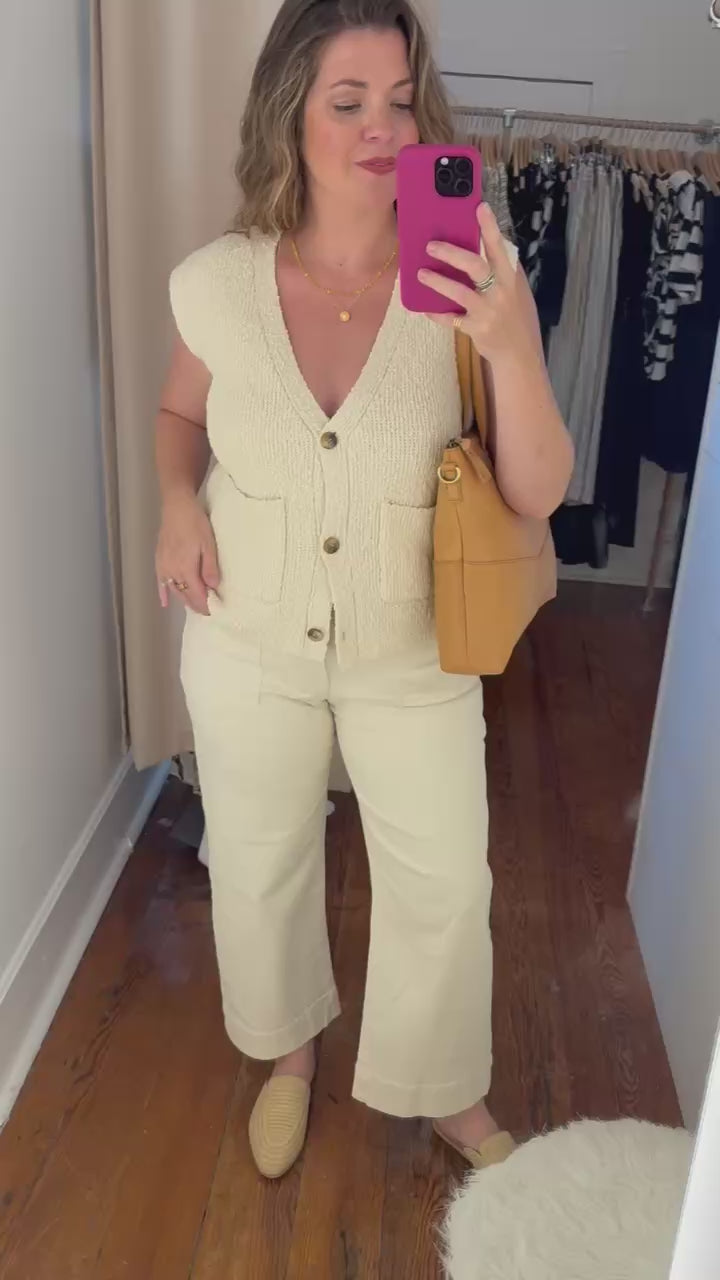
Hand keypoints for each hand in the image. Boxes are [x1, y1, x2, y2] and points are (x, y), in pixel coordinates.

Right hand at [155, 490, 219, 614]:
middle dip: (195, 604)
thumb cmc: (195, 523)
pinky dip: (163, 593)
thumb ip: (210, 568)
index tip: (213, 612)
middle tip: (206, 611)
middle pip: (184, 595)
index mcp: (186, 569)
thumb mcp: (209, 545)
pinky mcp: (159, 560)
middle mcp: (173, 572)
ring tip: (193, 606)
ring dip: (183, 600)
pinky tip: (165, 603)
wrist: (176, 507)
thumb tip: (213, 588)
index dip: (204, 605)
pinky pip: (161, 582)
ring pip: (174, 590)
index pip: (196, 595)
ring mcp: (164, 567)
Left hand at [418, 203, 534, 363]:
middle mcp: (500, 292)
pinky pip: (451, 319)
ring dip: (437, 281)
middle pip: (475, 266)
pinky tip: (424, 308)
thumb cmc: (516, 316)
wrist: (521, 354)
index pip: (499, 247)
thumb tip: (478, 247)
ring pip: (458, 292)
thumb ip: (501, 271)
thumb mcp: (516, 290)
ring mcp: (488, 312)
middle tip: (431, 245)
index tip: (479, 207)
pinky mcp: (476, 329)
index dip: (489, 227)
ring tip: (420, 273)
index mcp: (510, 277)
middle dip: (452, 253)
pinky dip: (436, 313)